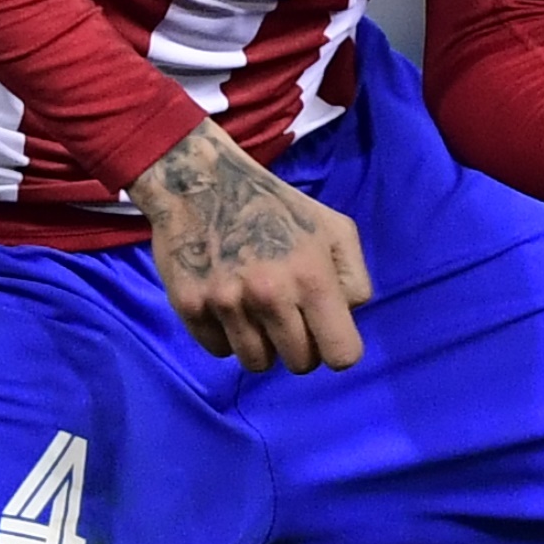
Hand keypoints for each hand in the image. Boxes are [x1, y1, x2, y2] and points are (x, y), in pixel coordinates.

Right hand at [129, 123, 372, 373]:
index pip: (342, 356)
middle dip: (299, 344)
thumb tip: (346, 320)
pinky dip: (225, 336)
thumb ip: (354, 279)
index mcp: (311, 277)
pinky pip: (219, 350)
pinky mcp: (189, 306)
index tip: (325, 331)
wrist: (198, 179)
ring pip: (258, 363)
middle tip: (287, 314)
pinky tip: (227, 305)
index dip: (337, 346)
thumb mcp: (334, 228)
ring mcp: (225, 304)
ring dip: (261, 343)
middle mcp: (269, 296)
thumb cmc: (274, 205)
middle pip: (300, 365)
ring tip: (255, 310)